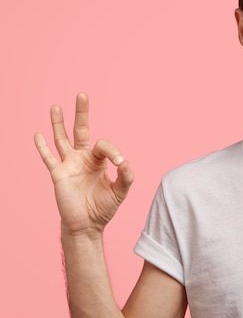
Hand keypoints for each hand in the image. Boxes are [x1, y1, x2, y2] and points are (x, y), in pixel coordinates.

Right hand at [34, 93, 133, 236]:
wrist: (87, 225)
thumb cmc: (103, 208)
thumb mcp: (120, 192)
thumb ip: (126, 177)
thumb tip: (125, 162)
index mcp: (99, 161)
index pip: (105, 146)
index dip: (114, 152)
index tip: (120, 164)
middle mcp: (83, 159)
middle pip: (81, 130)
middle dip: (81, 113)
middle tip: (82, 94)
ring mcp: (69, 165)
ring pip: (62, 139)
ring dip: (58, 123)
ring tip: (56, 106)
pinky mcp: (58, 174)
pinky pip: (49, 159)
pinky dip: (43, 147)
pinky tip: (38, 135)